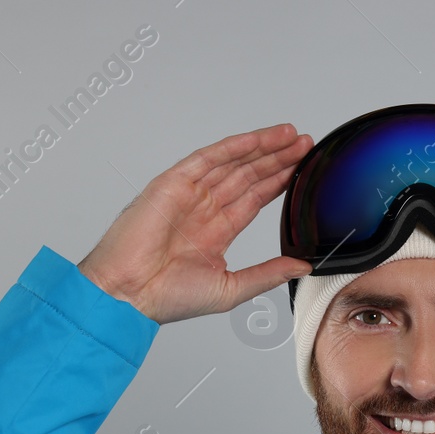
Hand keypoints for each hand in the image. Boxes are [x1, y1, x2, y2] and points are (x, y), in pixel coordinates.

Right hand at [77, 123, 314, 324]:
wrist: (129, 295)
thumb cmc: (167, 297)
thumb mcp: (232, 288)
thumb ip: (268, 273)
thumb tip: (302, 266)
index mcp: (215, 233)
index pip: (254, 199)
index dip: (278, 182)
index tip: (302, 169)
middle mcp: (203, 210)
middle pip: (248, 176)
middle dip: (277, 159)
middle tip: (305, 145)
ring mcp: (188, 194)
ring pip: (232, 162)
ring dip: (262, 147)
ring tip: (291, 136)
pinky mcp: (172, 184)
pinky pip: (207, 158)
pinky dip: (233, 147)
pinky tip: (258, 139)